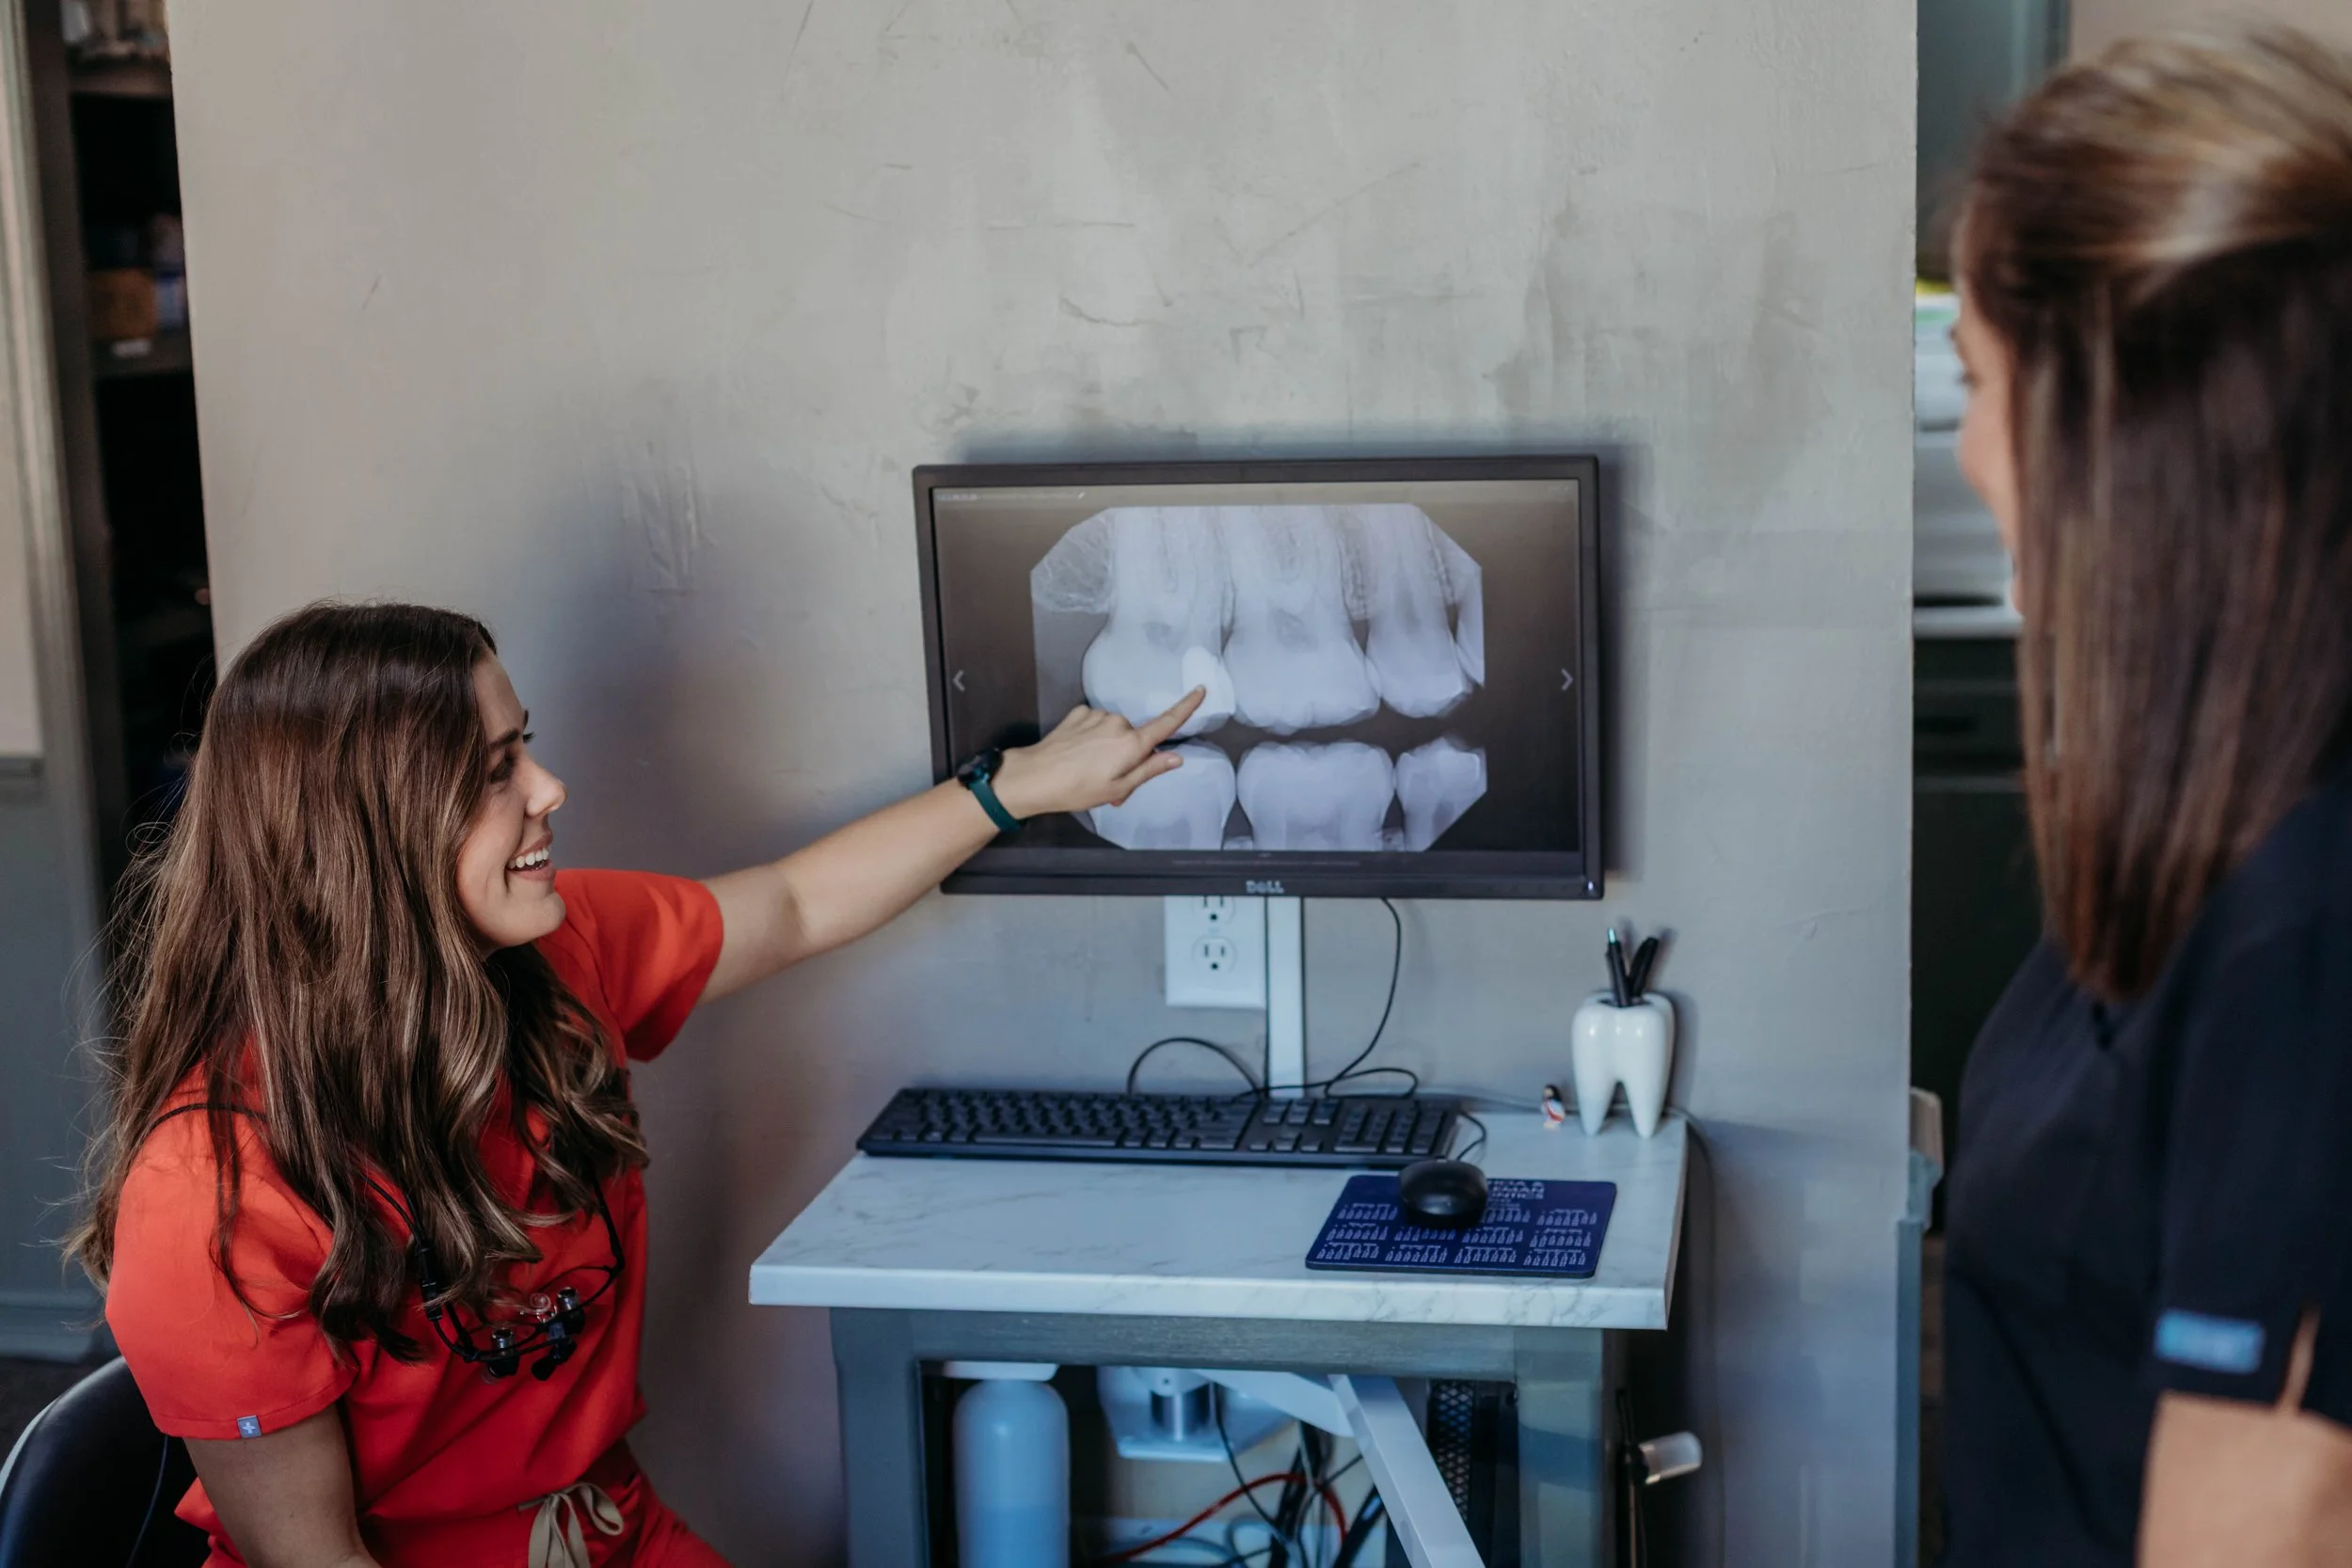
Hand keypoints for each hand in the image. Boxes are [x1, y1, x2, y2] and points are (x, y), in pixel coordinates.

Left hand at [991, 690, 1206, 820]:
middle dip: (1129, 758)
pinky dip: (1092, 739)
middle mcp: (1117, 723)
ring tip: (1090, 772)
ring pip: (1115, 732)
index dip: (1186, 707)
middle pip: (1136, 738)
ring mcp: (1097, 716)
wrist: (1034, 777)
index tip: (1200, 690)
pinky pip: (1096, 725)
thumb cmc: (1076, 789)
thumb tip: (1176, 758)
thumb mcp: (1118, 788)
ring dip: (1109, 750)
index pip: (1166, 723)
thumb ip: (1149, 770)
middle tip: (1111, 783)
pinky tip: (1078, 755)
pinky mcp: (1079, 713)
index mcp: (1131, 744)